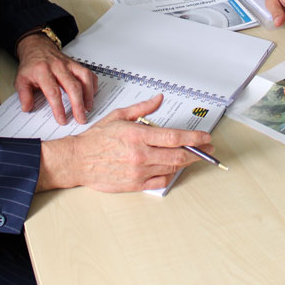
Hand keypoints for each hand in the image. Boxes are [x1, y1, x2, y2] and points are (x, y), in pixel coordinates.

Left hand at [14, 33, 96, 124]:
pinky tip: (91, 95)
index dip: (58, 107)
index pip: (53, 91)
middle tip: (80, 118)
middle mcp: (58, 66)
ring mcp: (69, 64)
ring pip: (84, 78)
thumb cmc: (32, 66)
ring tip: (88, 108)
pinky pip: (89, 73)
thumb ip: (24, 95)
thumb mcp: (21, 79)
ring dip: (88, 95)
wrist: (37, 48)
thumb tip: (27, 108)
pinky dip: (92, 85)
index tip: (62, 119)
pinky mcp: (76, 64)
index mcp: (42, 71)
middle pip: (72, 86)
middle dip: (78, 105)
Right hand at [36, 94, 212, 191]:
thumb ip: (143, 109)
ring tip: (193, 157)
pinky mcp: (135, 184)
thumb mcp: (119, 116)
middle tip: (207, 149)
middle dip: (197, 152)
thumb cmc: (96, 139)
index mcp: (137, 135)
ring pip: (171, 169)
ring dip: (186, 163)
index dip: (194, 138)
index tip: (206, 138)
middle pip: (178, 156)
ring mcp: (138, 171)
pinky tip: (173, 169)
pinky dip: (170, 175)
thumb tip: (159, 99)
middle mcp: (140, 154)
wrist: (77, 161)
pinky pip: (160, 182)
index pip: (174, 137)